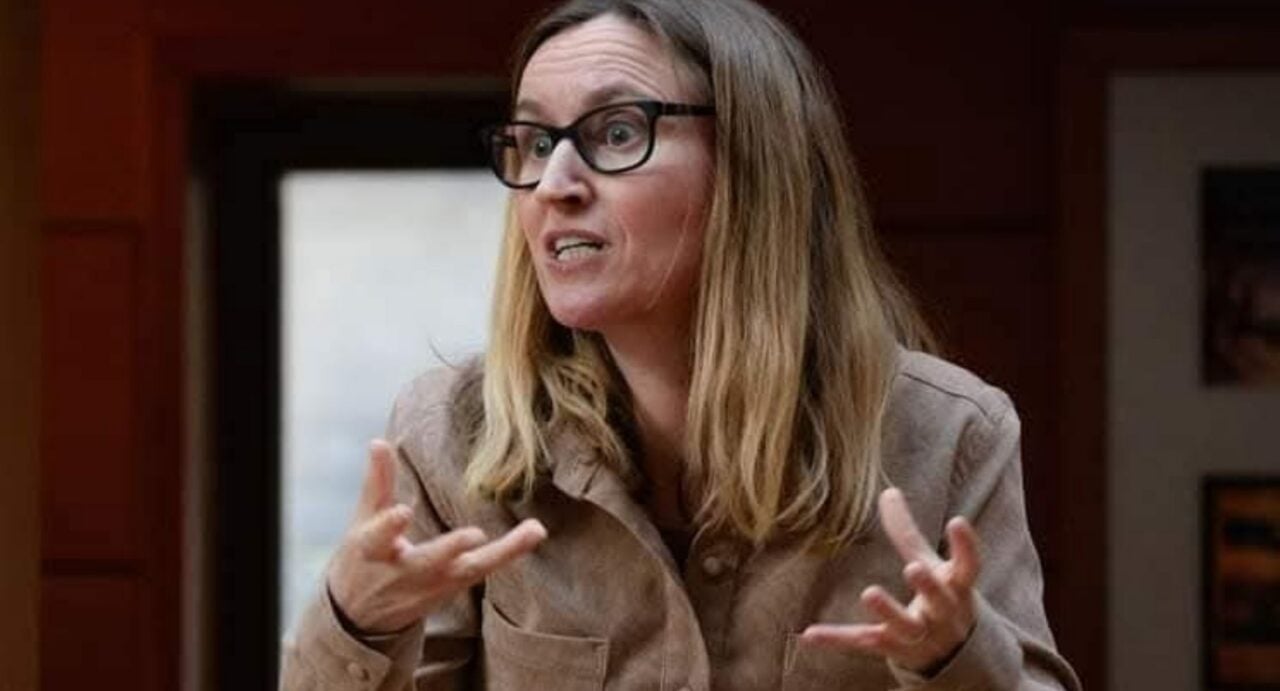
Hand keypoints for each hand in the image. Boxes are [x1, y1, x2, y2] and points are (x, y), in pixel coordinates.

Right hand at [327, 439, 546, 634]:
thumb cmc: (365, 558)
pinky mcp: (454, 587)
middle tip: (474, 535)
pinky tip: (534, 533)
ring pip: (470, 569)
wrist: (364, 618)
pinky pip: (485, 570)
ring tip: (533, 530)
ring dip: (504, 551)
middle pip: (431, 561)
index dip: (389, 526)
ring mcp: (433, 584)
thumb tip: (378, 442)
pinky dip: (510, 553)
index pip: (378, 538)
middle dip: (451, 549)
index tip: (402, 513)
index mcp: (372, 551)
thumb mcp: (362, 523)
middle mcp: (405, 572)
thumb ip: (376, 483)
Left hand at [800, 487, 979, 674]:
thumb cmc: (940, 598)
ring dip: (890, 611)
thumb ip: (907, 533)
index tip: (957, 521)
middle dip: (929, 586)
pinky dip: (837, 639)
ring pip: (906, 627)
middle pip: (940, 601)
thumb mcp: (929, 565)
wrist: (954, 657)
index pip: (968, 567)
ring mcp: (920, 637)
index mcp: (956, 589)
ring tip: (869, 593)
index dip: (966, 546)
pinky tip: (809, 635)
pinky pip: (864, 643)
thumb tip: (887, 491)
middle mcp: (943, 615)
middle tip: (913, 568)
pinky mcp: (893, 650)